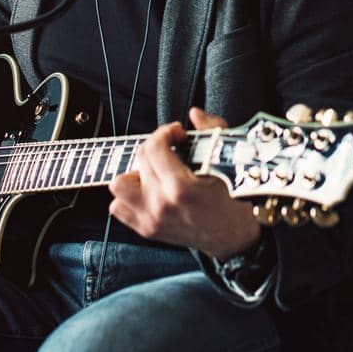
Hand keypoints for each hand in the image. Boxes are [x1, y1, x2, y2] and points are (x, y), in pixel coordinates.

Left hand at [108, 107, 261, 259]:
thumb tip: (195, 114)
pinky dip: (128, 197)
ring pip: (119, 185)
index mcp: (180, 188)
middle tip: (171, 148)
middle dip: (155, 146)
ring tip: (154, 172)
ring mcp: (151, 219)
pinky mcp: (146, 230)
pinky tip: (148, 191)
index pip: (154, 147)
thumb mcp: (228, 162)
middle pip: (140, 160)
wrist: (233, 237)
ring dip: (134, 174)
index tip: (177, 134)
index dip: (165, 132)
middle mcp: (160, 205)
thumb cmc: (234, 200)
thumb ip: (212, 130)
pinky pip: (118, 207)